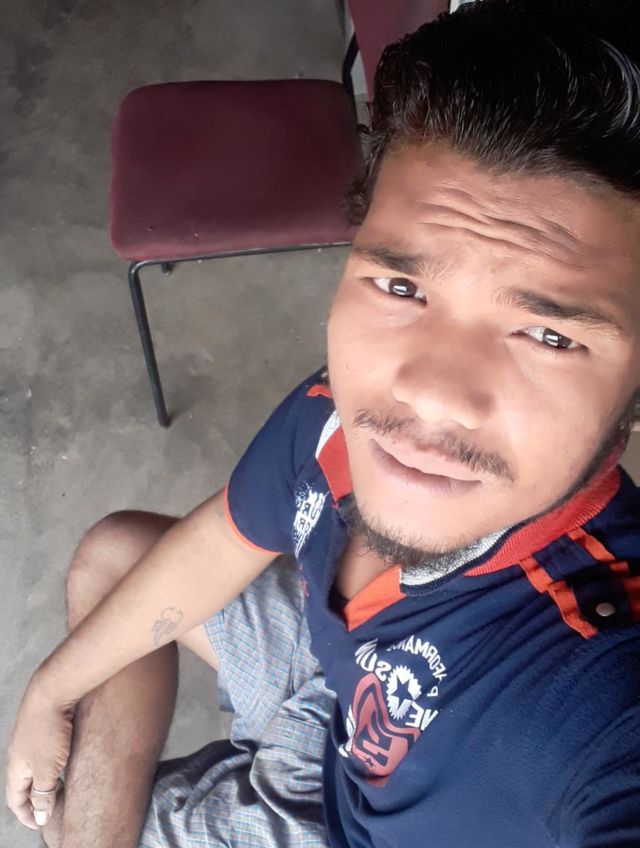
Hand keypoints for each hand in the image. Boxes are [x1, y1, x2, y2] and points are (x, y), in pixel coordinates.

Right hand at [5, 671, 75, 829]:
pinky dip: (54, 763)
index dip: (25, 815)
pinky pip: (46, 751)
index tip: (39, 824)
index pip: (15, 799)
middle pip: (24, 783)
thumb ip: (44, 794)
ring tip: (64, 788)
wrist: (54, 690)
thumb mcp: (47, 769)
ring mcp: (31, 738)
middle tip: (53, 808)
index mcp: (15, 768)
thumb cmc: (48, 729)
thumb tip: (41, 816)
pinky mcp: (44, 726)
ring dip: (47, 779)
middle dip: (37, 798)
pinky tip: (69, 761)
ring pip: (36, 766)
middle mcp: (19, 753)